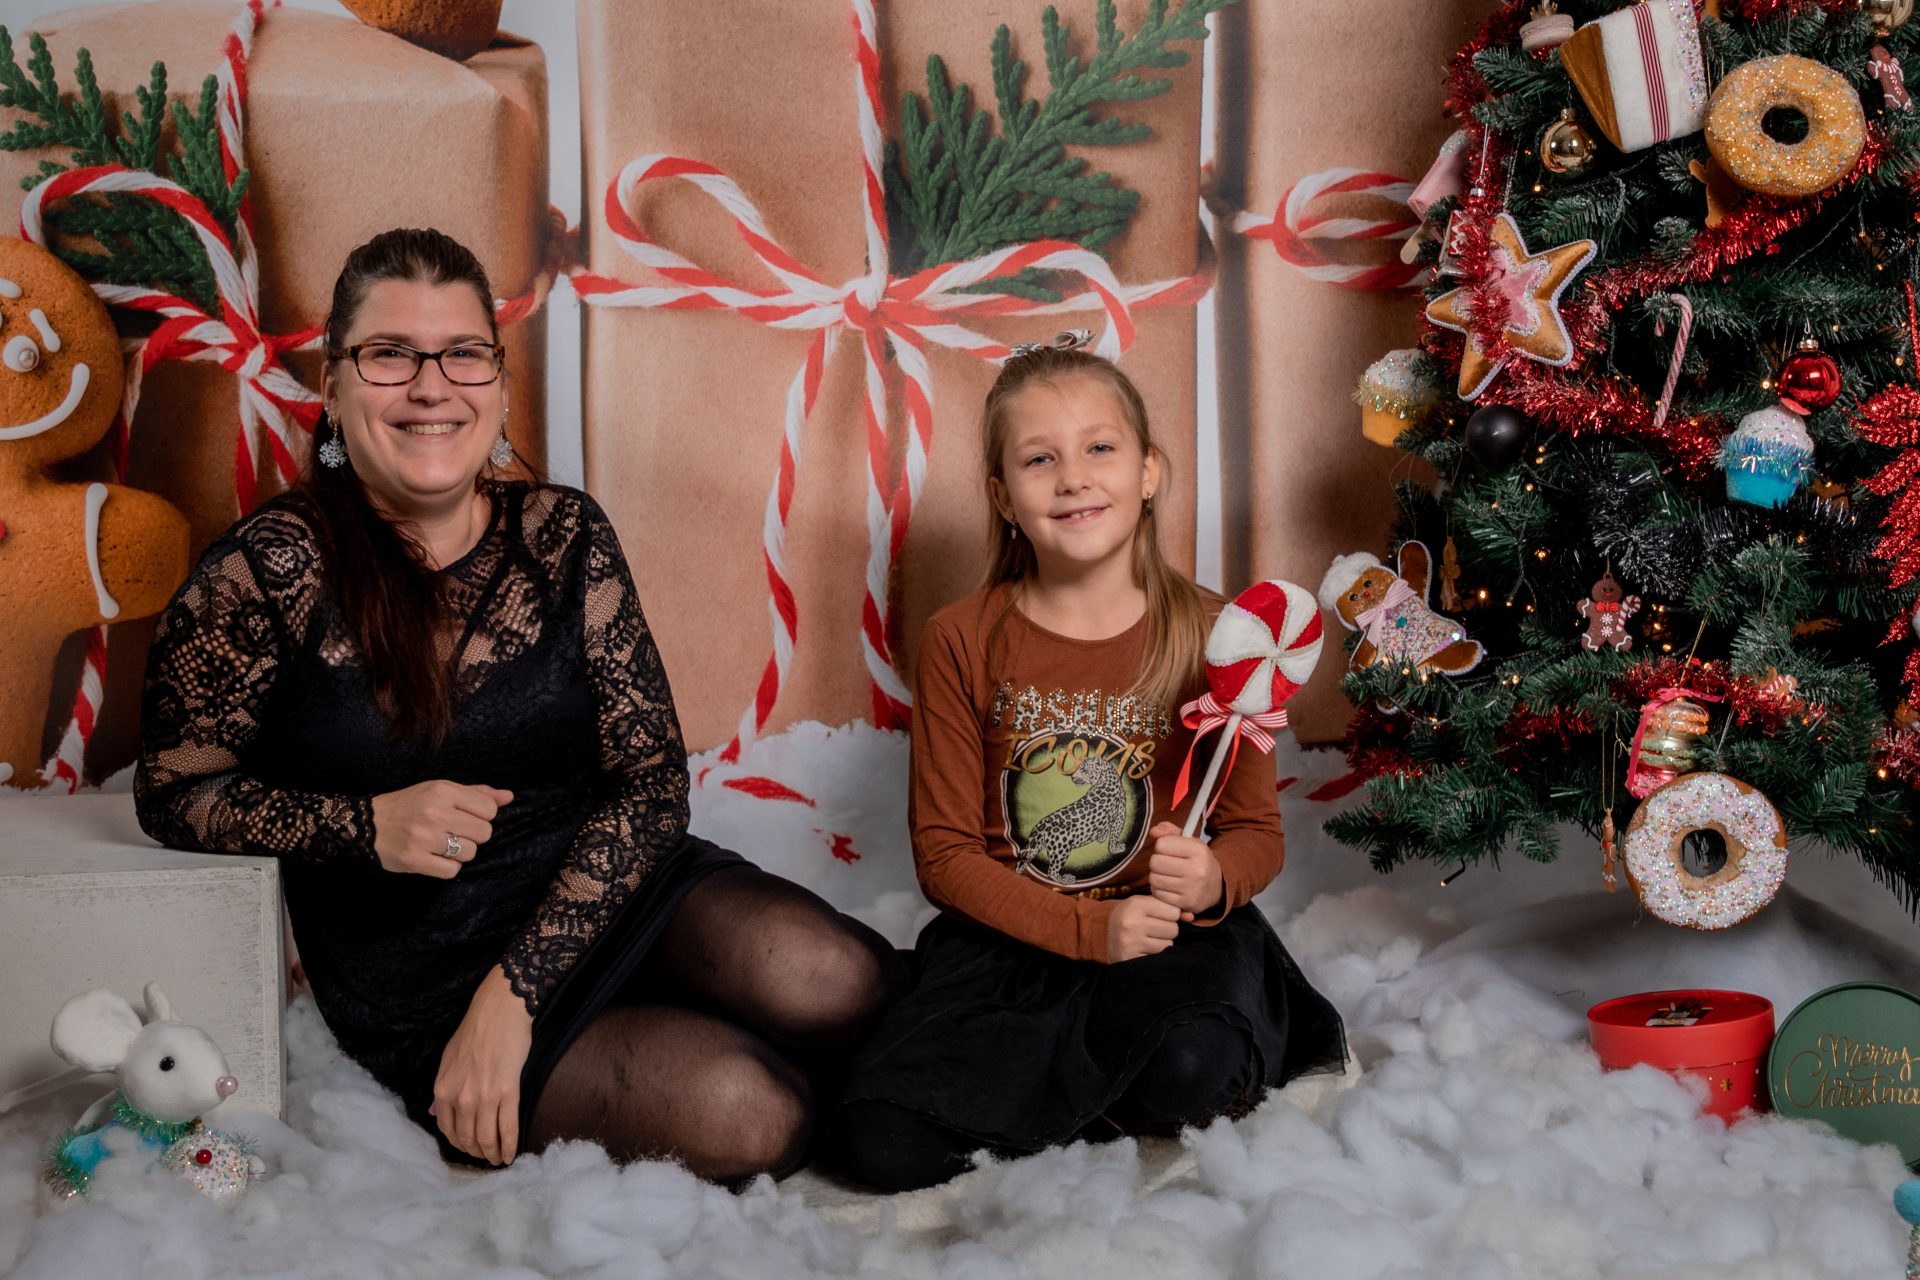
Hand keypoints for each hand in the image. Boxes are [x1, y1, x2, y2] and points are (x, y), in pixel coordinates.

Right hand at [370, 780, 512, 877]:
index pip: (489, 809)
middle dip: (473, 835)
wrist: (365, 825)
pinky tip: (434, 856)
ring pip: (470, 852)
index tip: (466, 817)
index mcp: (442, 791)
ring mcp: (424, 838)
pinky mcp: (415, 860)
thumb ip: (476, 793)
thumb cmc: (408, 805)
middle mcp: (434, 813)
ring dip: (460, 852)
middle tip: (454, 832)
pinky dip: (447, 866)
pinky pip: (452, 870)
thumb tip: (508, 796)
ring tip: (442, 844)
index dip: (482, 815)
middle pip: (484, 832)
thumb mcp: (439, 790)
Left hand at [430, 965, 532, 1164]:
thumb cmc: (475, 1031)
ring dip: (494, 1154)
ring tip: (500, 1160)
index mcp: (443, 1090)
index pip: (448, 1131)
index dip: (461, 1146)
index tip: (471, 1150)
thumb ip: (442, 1091)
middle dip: (478, 1154)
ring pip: (487, 1138)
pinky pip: (508, 1128)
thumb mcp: (448, 1060)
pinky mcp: (508, 1092)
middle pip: (468, 1139)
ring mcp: (484, 1097)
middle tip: (488, 1159)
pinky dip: (510, 1146)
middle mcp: (460, 1098)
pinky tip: (512, 1154)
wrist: (499, 1011)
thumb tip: (434, 1113)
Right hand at [1106, 894, 1180, 962]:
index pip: (1173, 911)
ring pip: (1168, 945)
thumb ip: (1170, 907)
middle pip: (1173, 929)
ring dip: (1162, 943)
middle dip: (1167, 930)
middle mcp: (1132, 923)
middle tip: (1153, 929)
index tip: (1158, 916)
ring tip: (1148, 939)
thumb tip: (1191, 917)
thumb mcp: (1146, 904)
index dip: (1169, 915)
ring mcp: (1131, 943)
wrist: (1102, 934)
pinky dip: (1154, 954)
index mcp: (1136, 905)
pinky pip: (1159, 957)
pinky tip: (1144, 949)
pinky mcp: (1131, 959)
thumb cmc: (1131, 916)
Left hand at [1146, 821, 1222, 920]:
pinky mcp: (1185, 903)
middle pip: (1155, 862)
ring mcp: (1192, 889)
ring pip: (1154, 879)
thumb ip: (1169, 831)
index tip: (1169, 851)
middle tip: (1166, 864)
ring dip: (1156, 876)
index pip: (1161, 844)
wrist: (1217, 886)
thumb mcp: (1188, 841)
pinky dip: (1159, 889)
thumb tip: (1153, 832)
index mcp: (1198, 850)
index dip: (1161, 846)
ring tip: (1167, 875)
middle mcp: (1197, 870)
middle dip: (1157, 862)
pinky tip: (1169, 887)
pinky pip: (1158, 893)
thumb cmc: (1196, 860)